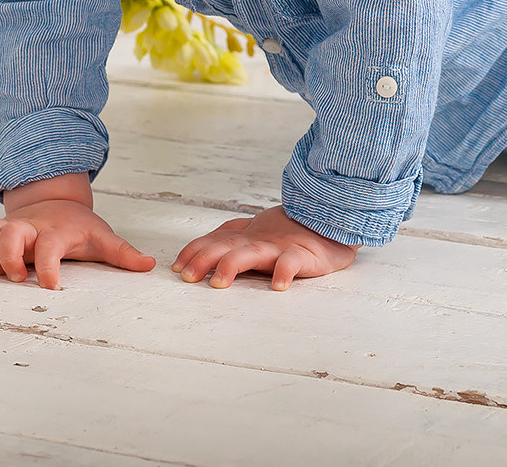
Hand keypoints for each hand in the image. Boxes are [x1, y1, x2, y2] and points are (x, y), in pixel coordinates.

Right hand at [0, 199, 156, 289]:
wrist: (54, 201)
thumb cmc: (78, 226)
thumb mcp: (102, 236)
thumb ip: (122, 253)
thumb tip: (149, 266)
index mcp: (56, 231)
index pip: (49, 245)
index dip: (48, 266)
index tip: (52, 287)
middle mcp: (28, 227)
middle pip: (7, 233)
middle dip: (7, 256)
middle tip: (17, 276)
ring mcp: (8, 228)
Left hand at [172, 205, 355, 290]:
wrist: (330, 220)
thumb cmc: (291, 232)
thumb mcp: (256, 232)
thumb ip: (231, 237)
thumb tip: (201, 248)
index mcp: (246, 236)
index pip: (213, 240)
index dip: (193, 251)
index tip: (176, 267)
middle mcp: (257, 240)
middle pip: (224, 246)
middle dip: (203, 259)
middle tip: (187, 277)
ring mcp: (278, 246)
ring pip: (250, 254)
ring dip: (232, 266)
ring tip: (218, 282)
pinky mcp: (302, 255)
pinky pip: (291, 263)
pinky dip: (284, 273)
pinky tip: (277, 286)